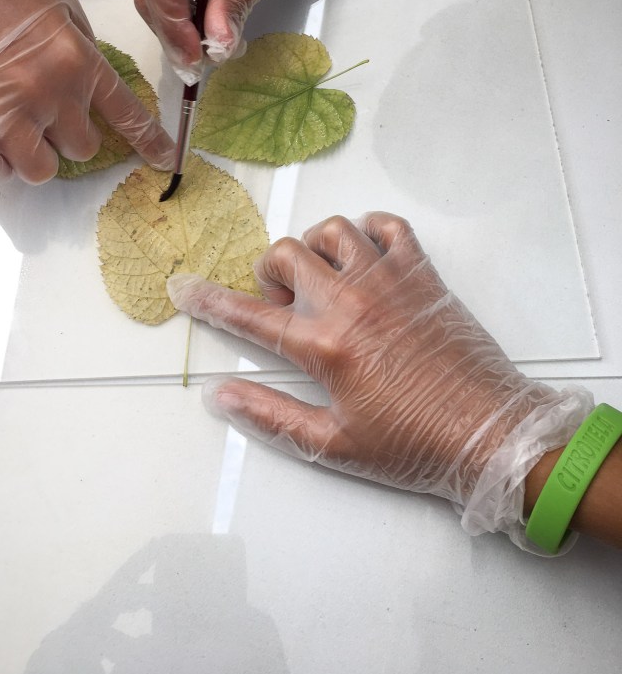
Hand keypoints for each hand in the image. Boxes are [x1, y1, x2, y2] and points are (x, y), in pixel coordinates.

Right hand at [167, 213, 569, 512]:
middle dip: (270, 272)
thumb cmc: (414, 446)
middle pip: (288, 254)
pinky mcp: (424, 275)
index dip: (208, 301)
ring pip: (335, 230)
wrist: (490, 434)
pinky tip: (367, 258)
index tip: (184, 288)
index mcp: (326, 347)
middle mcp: (353, 302)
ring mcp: (391, 282)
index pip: (249, 316)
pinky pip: (390, 226)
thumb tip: (222, 395)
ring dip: (317, 248)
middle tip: (283, 302)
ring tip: (324, 278)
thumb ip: (271, 416)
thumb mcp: (333, 446)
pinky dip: (371, 231)